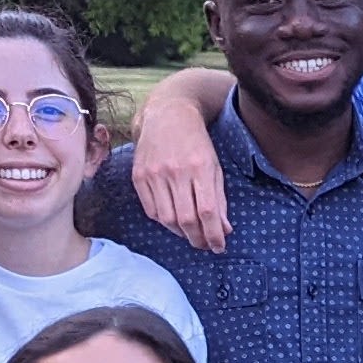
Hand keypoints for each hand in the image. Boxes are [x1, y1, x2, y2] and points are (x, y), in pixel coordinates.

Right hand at [130, 85, 229, 250]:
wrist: (167, 114)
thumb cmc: (196, 142)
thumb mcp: (214, 167)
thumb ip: (219, 198)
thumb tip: (224, 230)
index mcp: (200, 167)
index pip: (208, 212)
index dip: (214, 235)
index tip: (219, 247)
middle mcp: (175, 171)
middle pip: (187, 219)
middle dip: (198, 239)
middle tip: (205, 245)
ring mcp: (154, 173)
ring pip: (167, 219)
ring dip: (181, 233)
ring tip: (191, 235)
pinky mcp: (139, 175)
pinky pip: (151, 210)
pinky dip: (164, 221)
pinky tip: (174, 221)